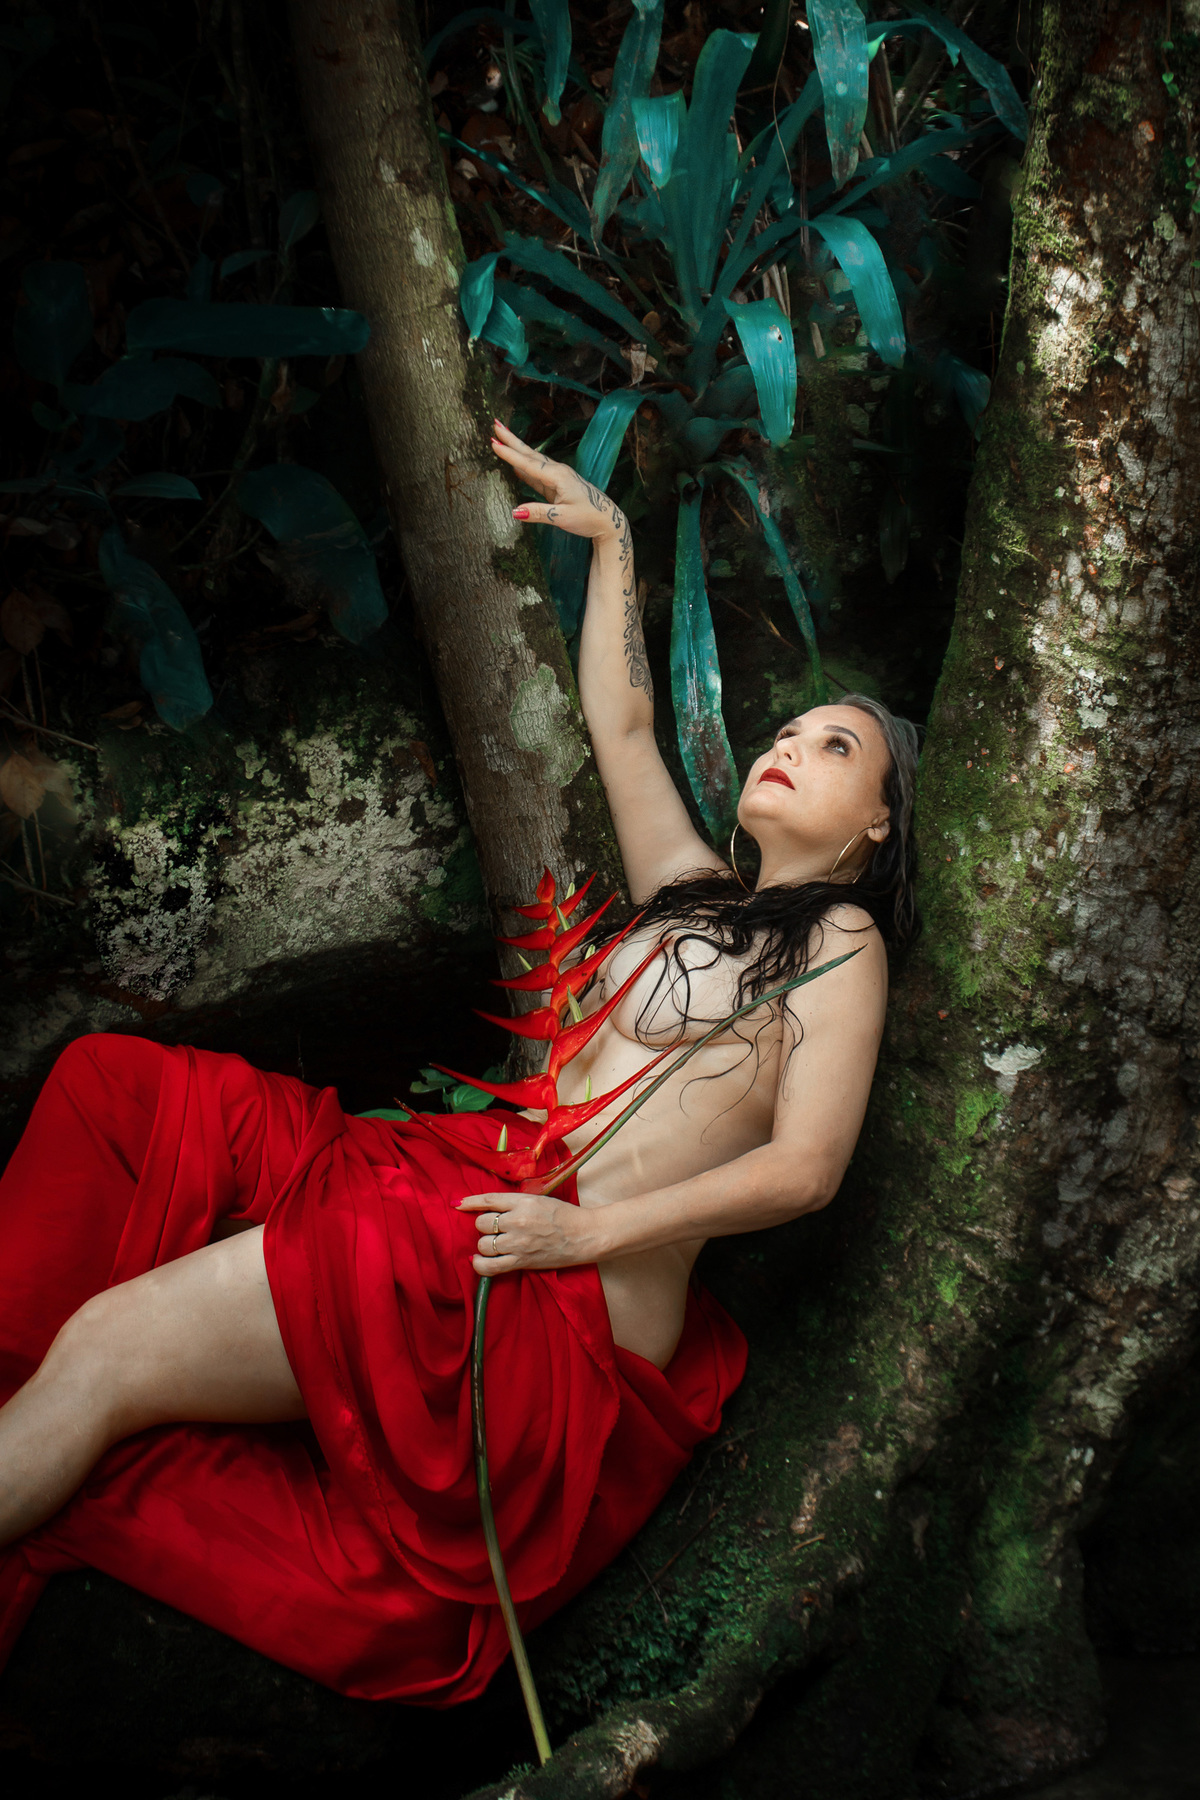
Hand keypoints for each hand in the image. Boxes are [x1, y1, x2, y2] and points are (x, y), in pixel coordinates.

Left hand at [458, 1188, 598, 1275]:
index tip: (459, 1205)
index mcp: (523, 1202)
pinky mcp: (521, 1262)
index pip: (488, 1200)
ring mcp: (518, 1243)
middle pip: (482, 1223)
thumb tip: (489, 1206)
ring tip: (495, 1243)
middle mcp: (518, 1221)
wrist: (585, 1236)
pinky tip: (479, 1259)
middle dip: (484, 1225)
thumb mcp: (539, 1200)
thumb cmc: (563, 1216)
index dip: (470, 1202)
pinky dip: (479, 1264)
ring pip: (483, 1244)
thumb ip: (515, 1203)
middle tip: (495, 1227)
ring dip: (485, 1243)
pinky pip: (489, 1266)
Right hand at [490, 418, 625, 543]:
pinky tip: (514, 465)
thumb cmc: (588, 518)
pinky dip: (523, 466)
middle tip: (495, 425)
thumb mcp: (563, 517)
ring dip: (516, 449)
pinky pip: (535, 473)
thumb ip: (538, 513)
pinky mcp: (556, 485)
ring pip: (532, 460)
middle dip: (511, 440)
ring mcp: (556, 477)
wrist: (607, 520)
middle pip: (529, 454)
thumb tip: (514, 512)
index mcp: (558, 476)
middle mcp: (557, 472)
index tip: (493, 443)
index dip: (510, 454)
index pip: (529, 464)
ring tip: (501, 438)